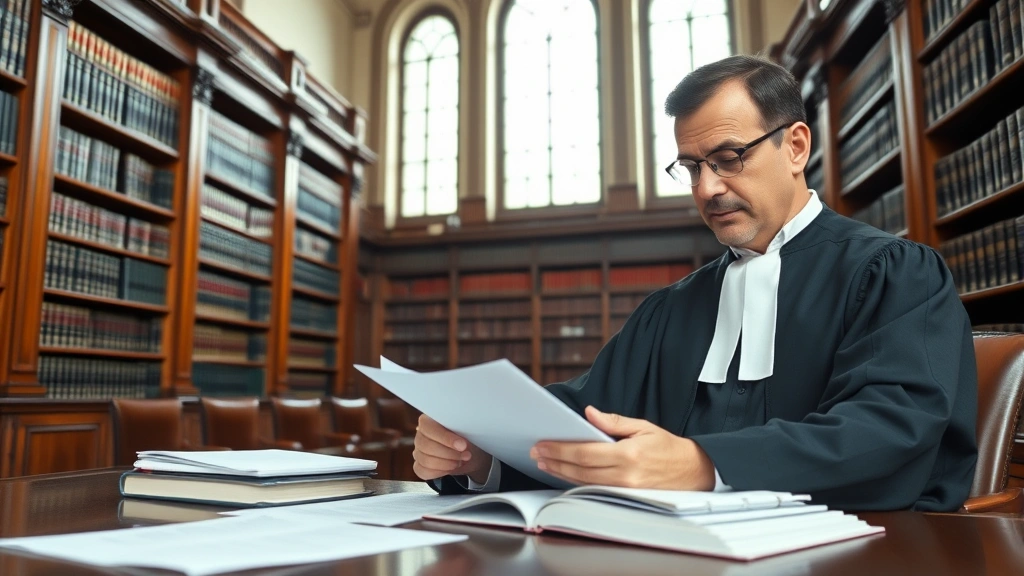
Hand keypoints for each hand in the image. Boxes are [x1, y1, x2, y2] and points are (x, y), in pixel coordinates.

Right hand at [413, 414, 492, 483]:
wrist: (469, 452)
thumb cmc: (466, 437)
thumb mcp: (467, 429)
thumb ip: (461, 428)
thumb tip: (461, 439)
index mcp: (429, 421)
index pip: (428, 427)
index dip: (445, 437)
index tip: (462, 445)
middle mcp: (420, 435)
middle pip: (426, 446)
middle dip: (449, 453)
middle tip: (466, 455)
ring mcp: (418, 451)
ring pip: (426, 460)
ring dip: (447, 463)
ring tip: (461, 461)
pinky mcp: (419, 466)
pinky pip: (424, 471)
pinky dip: (440, 472)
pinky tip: (452, 468)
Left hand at [530, 406, 715, 489]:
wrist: (694, 471)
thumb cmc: (668, 447)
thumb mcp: (644, 426)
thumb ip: (614, 421)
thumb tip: (589, 413)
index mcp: (629, 454)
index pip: (585, 453)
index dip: (561, 449)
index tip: (543, 444)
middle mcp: (625, 475)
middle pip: (580, 470)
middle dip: (555, 461)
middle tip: (536, 453)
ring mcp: (624, 490)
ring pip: (583, 483)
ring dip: (560, 473)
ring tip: (544, 463)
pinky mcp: (625, 497)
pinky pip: (594, 490)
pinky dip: (575, 482)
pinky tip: (564, 474)